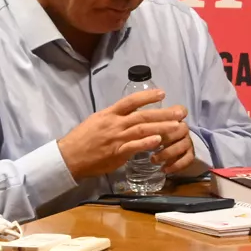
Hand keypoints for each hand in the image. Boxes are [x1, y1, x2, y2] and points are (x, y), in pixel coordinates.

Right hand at [57, 91, 186, 180]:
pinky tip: (158, 141)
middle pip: (143, 115)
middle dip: (163, 113)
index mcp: (109, 114)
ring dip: (161, 127)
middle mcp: (114, 123)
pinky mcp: (116, 153)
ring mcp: (116, 138)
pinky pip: (134, 146)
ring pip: (142, 129)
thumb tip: (130, 114)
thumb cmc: (82, 138)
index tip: (163, 93)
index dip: (147, 96)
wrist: (69, 156)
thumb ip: (115, 117)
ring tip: (177, 125)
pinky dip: (146, 143)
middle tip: (181, 112)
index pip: (130, 101)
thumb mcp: (97, 121)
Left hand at [148, 107, 198, 174]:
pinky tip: (164, 170)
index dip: (173, 114)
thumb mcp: (145, 125)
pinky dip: (176, 165)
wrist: (164, 151)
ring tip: (152, 160)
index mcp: (173, 118)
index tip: (162, 118)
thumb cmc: (150, 134)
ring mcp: (187, 141)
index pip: (180, 110)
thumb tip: (129, 113)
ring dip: (168, 153)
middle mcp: (183, 128)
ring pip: (183, 145)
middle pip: (181, 128)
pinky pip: (187, 159)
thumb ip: (142, 119)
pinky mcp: (189, 154)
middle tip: (150, 144)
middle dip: (166, 136)